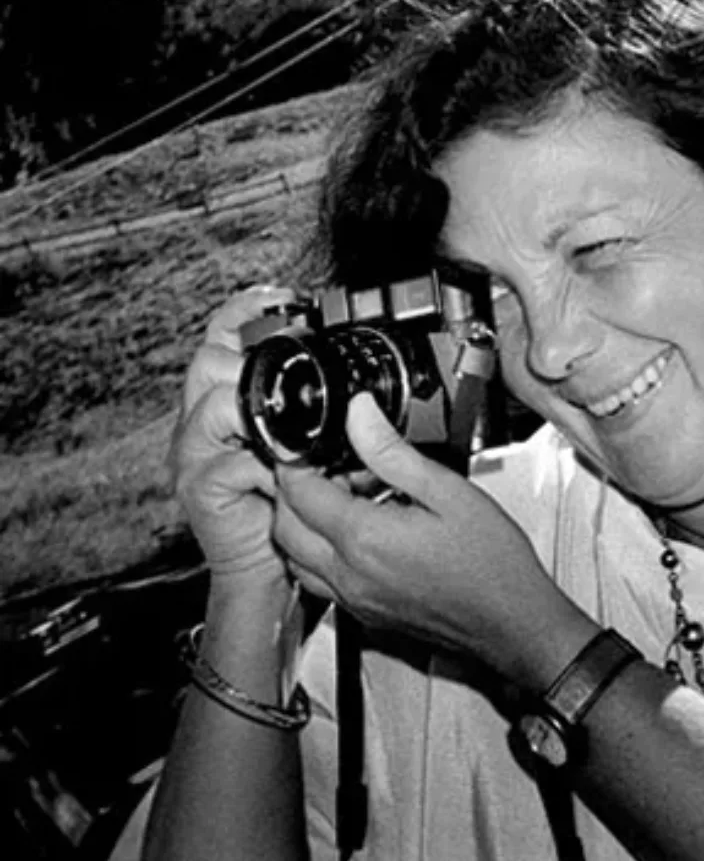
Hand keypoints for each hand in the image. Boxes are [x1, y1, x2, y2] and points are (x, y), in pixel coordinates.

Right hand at [170, 286, 293, 592]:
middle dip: (252, 363)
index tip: (288, 298)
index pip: (221, 336)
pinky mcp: (199, 486)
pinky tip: (288, 477)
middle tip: (294, 377)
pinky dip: (269, 468)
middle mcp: (200, 420)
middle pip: (209, 361)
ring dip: (264, 417)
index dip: (248, 311)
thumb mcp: (302, 444)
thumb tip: (353, 385)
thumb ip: (310, 411)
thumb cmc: (286, 500)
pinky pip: (234, 462)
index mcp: (223, 398)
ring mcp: (194, 452)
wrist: (264, 562)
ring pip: (216, 405)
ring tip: (294, 438)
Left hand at [272, 394, 572, 680]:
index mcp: (365, 538)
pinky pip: (319, 581)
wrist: (512, 622)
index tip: (306, 443)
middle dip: (292, 490)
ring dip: (302, 524)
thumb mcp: (447, 491)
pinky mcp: (364, 615)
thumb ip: (392, 452)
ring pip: (294, 558)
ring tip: (343, 498)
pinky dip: (320, 553)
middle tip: (325, 465)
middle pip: (284, 527)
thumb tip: (359, 415)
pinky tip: (358, 535)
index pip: (299, 492)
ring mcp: (354, 599)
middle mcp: (349, 574)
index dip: (294, 460)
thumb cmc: (492, 564)